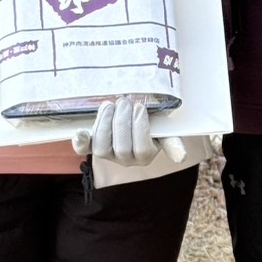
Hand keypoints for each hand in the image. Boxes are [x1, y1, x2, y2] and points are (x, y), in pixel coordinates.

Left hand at [72, 96, 187, 166]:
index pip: (142, 149)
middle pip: (121, 148)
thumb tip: (181, 157)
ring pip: (102, 148)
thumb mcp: (165, 130)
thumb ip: (172, 141)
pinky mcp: (91, 146)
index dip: (139, 128)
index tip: (140, 107)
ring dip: (104, 124)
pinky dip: (80, 141)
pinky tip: (80, 131)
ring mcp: (107, 154)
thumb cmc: (152, 122)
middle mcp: (125, 160)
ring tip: (111, 104)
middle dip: (122, 121)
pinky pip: (83, 149)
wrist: (134, 115)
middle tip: (125, 100)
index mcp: (145, 156)